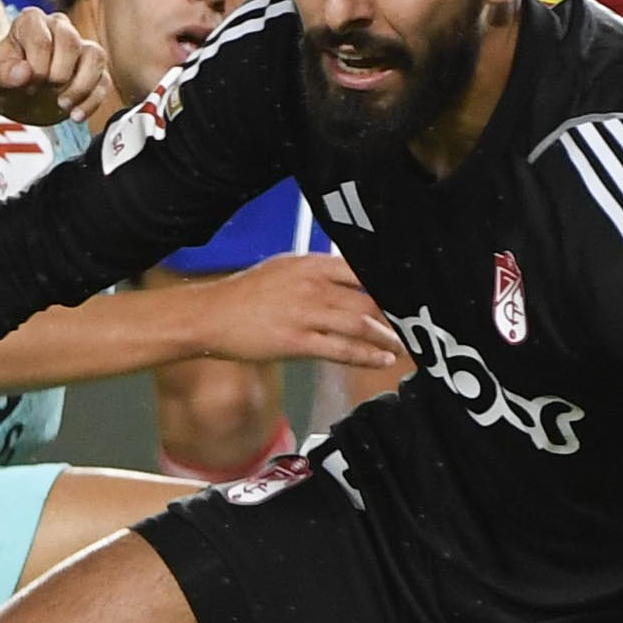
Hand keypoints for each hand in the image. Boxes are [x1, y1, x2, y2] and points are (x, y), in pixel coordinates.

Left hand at [0, 3, 110, 129]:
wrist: (12, 94)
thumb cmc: (0, 79)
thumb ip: (2, 73)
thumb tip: (23, 73)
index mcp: (30, 21)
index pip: (42, 39)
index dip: (35, 68)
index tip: (25, 84)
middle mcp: (58, 27)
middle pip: (71, 42)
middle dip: (57, 75)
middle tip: (41, 91)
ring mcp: (78, 48)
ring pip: (95, 56)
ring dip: (81, 86)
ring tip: (62, 104)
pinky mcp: (91, 70)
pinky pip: (104, 80)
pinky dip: (92, 101)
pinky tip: (75, 115)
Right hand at [150, 248, 407, 375]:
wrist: (210, 316)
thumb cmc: (246, 294)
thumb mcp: (284, 268)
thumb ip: (317, 271)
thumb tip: (351, 275)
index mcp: (310, 264)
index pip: (361, 269)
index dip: (388, 284)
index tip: (408, 295)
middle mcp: (311, 285)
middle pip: (367, 298)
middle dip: (394, 314)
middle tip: (412, 325)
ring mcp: (304, 314)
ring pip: (359, 324)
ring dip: (386, 337)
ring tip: (400, 346)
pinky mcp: (296, 342)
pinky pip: (340, 349)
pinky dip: (365, 355)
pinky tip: (381, 359)